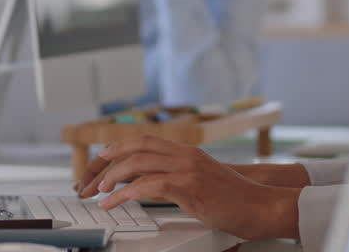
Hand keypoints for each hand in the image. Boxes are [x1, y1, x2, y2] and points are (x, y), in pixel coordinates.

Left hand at [75, 136, 300, 240]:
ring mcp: (187, 168)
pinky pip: (147, 185)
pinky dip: (123, 194)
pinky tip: (112, 203)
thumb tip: (145, 186)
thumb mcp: (200, 183)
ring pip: (136, 162)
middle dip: (105, 161)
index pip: (142, 141)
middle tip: (87, 179)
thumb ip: (175, 179)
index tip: (98, 162)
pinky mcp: (189, 186)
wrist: (261, 207)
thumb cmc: (234, 201)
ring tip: (96, 192)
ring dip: (110, 177)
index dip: (116, 149)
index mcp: (186, 151)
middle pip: (134, 146)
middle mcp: (184, 154)